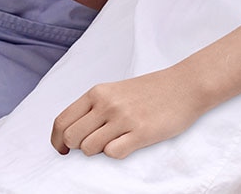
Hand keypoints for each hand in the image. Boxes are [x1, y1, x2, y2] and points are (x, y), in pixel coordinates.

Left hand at [50, 68, 202, 158]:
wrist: (183, 86)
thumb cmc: (149, 91)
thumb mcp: (114, 91)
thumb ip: (94, 108)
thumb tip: (73, 133)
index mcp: (96, 93)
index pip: (62, 120)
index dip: (57, 140)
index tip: (62, 150)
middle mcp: (106, 104)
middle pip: (72, 137)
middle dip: (76, 148)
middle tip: (91, 147)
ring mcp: (123, 118)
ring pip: (89, 148)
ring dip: (97, 152)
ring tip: (113, 142)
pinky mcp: (141, 132)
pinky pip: (113, 153)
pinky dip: (116, 154)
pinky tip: (127, 144)